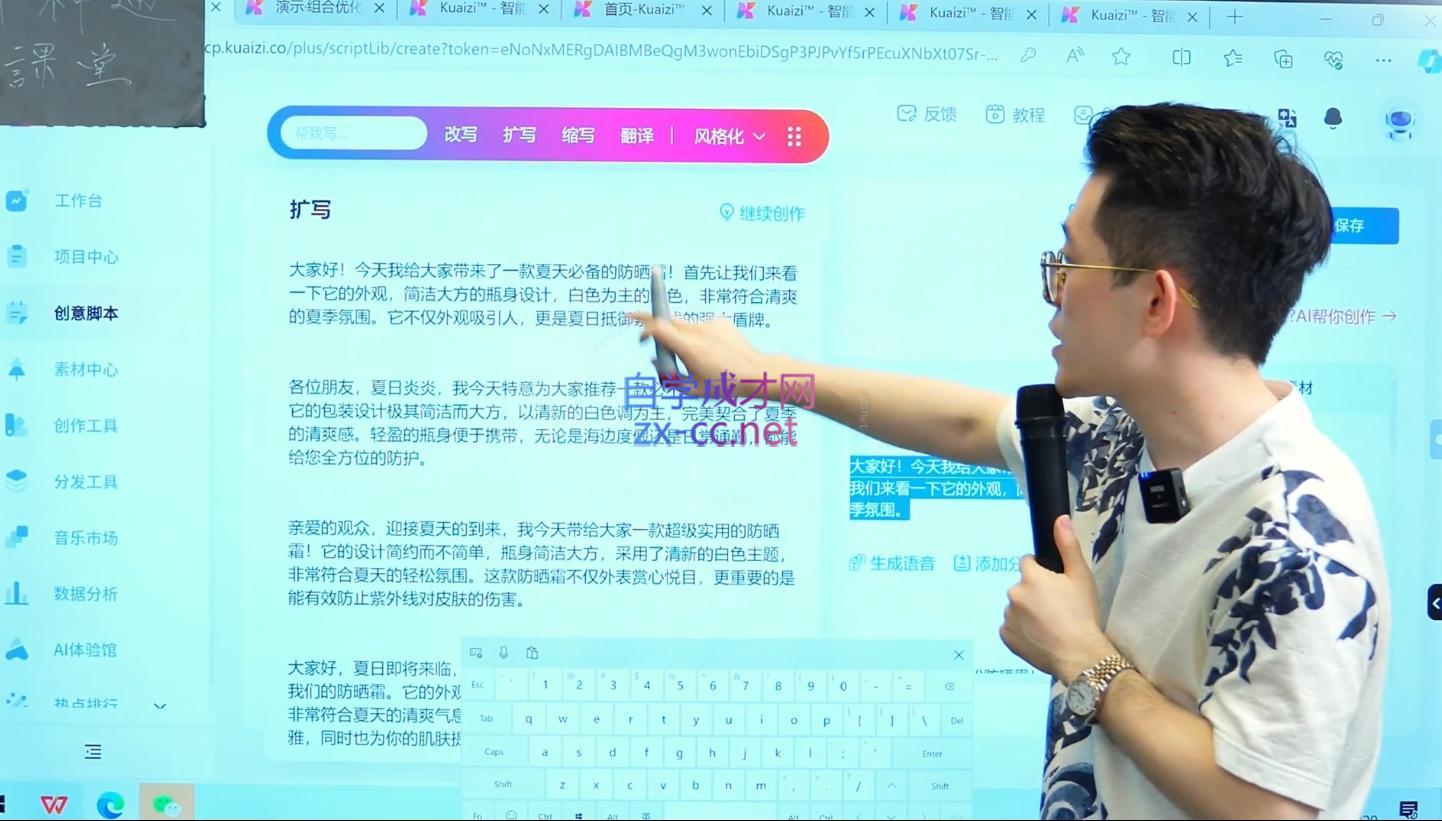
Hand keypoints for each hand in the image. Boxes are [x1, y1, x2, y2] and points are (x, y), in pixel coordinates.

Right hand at [626, 310, 781, 399]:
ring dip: (682, 338)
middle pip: (667, 320)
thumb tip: (653, 360)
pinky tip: (715, 353)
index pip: (658, 327)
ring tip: (701, 359)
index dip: (641, 324)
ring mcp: (710, 324)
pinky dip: (700, 338)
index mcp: (689, 348)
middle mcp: (698, 331)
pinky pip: (702, 327)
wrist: (756, 372)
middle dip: (652, 322)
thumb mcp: (692, 389)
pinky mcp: (720, 322)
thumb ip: (667, 376)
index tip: (632, 323)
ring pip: (685, 326)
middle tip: (641, 326)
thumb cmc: (724, 385)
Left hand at [1000, 515, 1116, 681]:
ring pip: (1017, 608)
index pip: (1027, 563)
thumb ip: (1068, 546)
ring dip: (1028, 612)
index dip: (1042, 572)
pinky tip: (1040, 637)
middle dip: (1035, 594)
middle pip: (1022, 587)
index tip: (1055, 586)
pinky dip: (1022, 631)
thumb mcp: (1080, 577)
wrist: (1078, 655)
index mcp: (1030, 577)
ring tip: (1051, 626)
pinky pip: (1012, 628)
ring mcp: (1007, 617)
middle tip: (1057, 609)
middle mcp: (1013, 594)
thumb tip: (1060, 519)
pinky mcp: (1005, 637)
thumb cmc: (1082, 614)